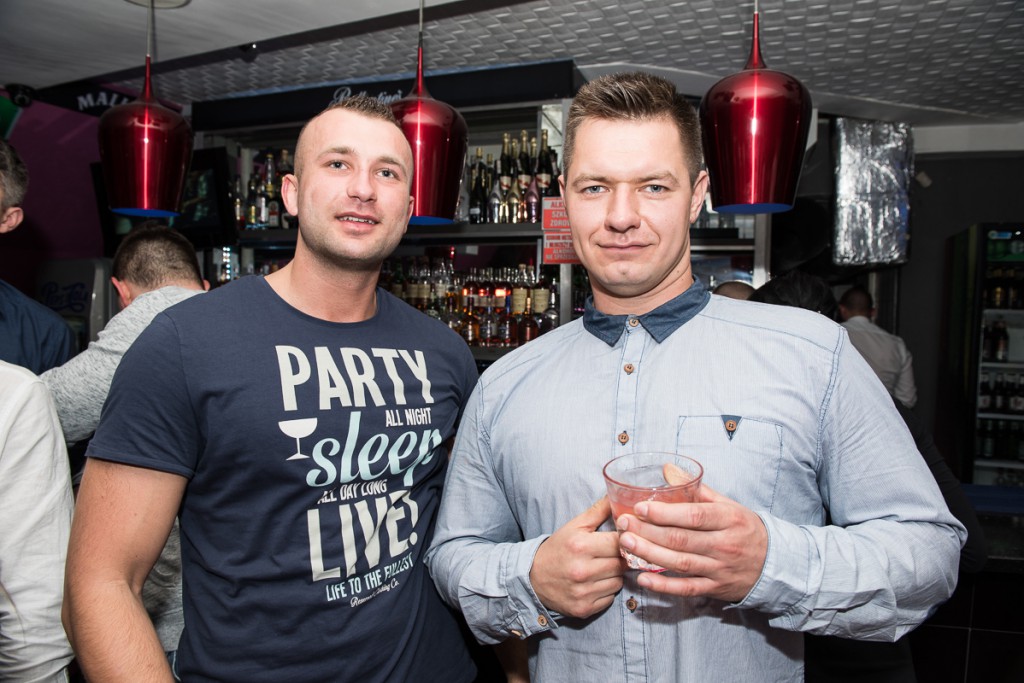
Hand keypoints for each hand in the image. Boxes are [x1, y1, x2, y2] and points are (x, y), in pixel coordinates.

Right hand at [529, 497, 624, 618]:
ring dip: (615, 575)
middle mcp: (583, 570)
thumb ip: (599, 510)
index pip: (621, 542)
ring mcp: (583, 592)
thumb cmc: (557, 549)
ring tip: (602, 567)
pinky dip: (607, 590)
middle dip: (622, 557)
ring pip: (619, 581)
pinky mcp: (584, 608)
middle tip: (614, 553)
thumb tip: (618, 494)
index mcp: (581, 546)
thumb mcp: (574, 526)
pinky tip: (596, 582)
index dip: (626, 540)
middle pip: (623, 563)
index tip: (625, 539)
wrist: (532, 578)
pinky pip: (610, 597)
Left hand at [616, 483, 767, 601]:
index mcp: (728, 519)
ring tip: (626, 544)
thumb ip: (697, 490)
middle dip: (648, 532)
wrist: (774, 564)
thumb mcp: (728, 505)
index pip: (694, 516)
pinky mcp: (714, 588)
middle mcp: (724, 545)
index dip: (665, 513)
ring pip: (680, 563)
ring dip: (650, 554)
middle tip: (623, 524)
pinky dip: (664, 586)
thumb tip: (668, 469)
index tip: (640, 507)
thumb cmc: (745, 529)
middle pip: (681, 539)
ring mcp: (719, 569)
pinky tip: (643, 578)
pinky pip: (687, 589)